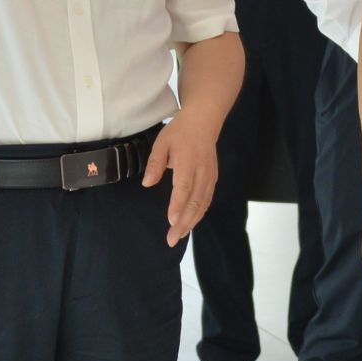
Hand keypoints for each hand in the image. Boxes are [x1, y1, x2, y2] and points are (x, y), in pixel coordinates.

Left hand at [142, 112, 218, 247]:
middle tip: (171, 239)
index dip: (178, 205)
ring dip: (191, 222)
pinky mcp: (213, 179)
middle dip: (183, 222)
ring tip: (179, 236)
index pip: (183, 187)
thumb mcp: (162, 142)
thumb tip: (147, 184)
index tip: (171, 221)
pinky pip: (207, 200)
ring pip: (202, 204)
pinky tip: (190, 223)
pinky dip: (199, 214)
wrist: (204, 121)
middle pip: (195, 201)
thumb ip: (155, 163)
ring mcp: (210, 176)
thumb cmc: (179, 131)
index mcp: (187, 162)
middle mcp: (201, 172)